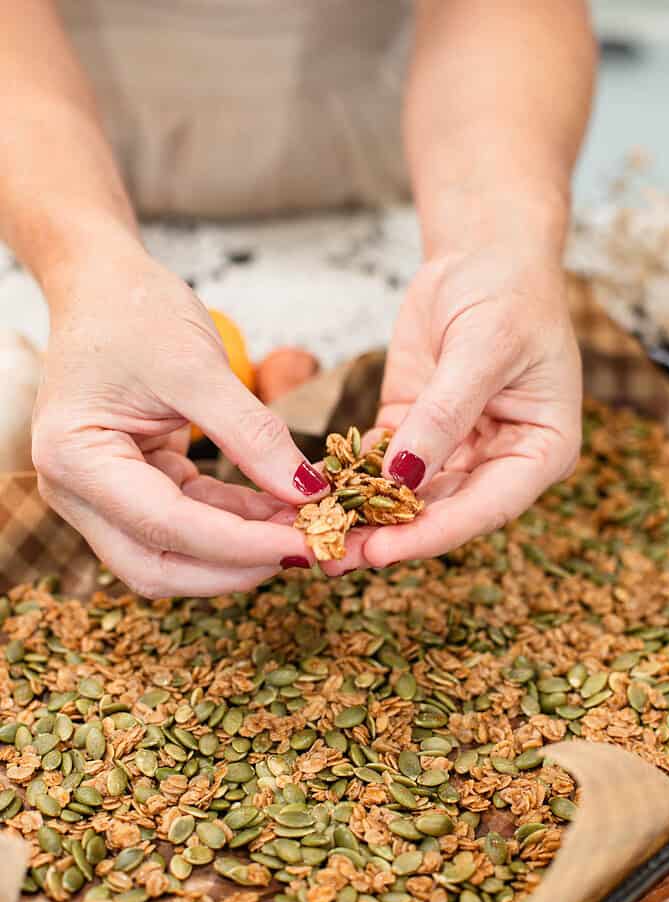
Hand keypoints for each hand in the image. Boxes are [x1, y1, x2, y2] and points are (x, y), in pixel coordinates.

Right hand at [32, 235, 326, 596]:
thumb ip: (252, 433)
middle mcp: (77, 490)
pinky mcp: (133, 487)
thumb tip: (307, 492)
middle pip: (159, 565)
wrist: (101, 285)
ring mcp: (102, 494)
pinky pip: (188, 523)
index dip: (241, 544)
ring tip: (306, 528)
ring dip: (242, 550)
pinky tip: (282, 510)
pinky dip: (235, 522)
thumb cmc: (132, 310)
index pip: (165, 525)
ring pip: (175, 554)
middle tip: (310, 551)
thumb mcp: (197, 366)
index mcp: (76, 457)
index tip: (308, 543)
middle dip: (238, 567)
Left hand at [326, 241, 580, 571]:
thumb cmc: (507, 292)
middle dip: (390, 535)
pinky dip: (349, 480)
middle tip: (334, 556)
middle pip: (443, 512)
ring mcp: (454, 449)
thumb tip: (404, 478)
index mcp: (540, 450)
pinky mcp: (413, 432)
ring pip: (408, 498)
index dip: (434, 534)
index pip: (486, 507)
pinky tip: (313, 494)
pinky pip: (380, 466)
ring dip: (364, 517)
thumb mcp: (484, 347)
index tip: (384, 551)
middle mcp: (498, 460)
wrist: (483, 254)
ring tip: (315, 536)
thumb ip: (445, 413)